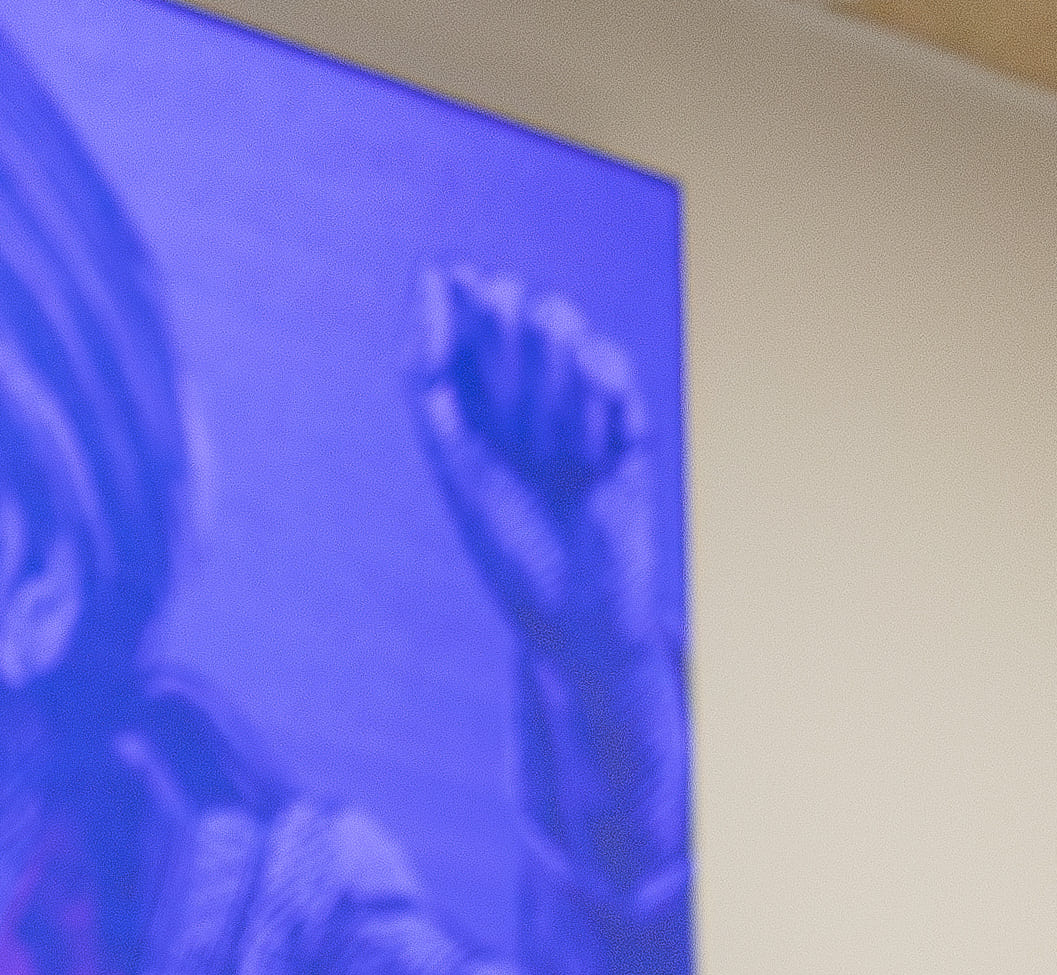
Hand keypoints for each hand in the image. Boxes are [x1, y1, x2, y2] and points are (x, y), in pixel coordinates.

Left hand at [412, 265, 657, 677]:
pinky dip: (592, 408)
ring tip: (553, 457)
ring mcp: (582, 411)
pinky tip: (588, 456)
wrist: (577, 611)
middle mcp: (532, 402)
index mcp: (481, 411)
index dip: (466, 301)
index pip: (473, 327)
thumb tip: (429, 282)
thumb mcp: (455, 459)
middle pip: (523, 321)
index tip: (454, 281)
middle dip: (513, 343)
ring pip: (565, 341)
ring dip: (550, 391)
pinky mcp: (627, 426)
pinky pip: (609, 378)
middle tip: (512, 407)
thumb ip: (432, 376)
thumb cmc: (510, 548)